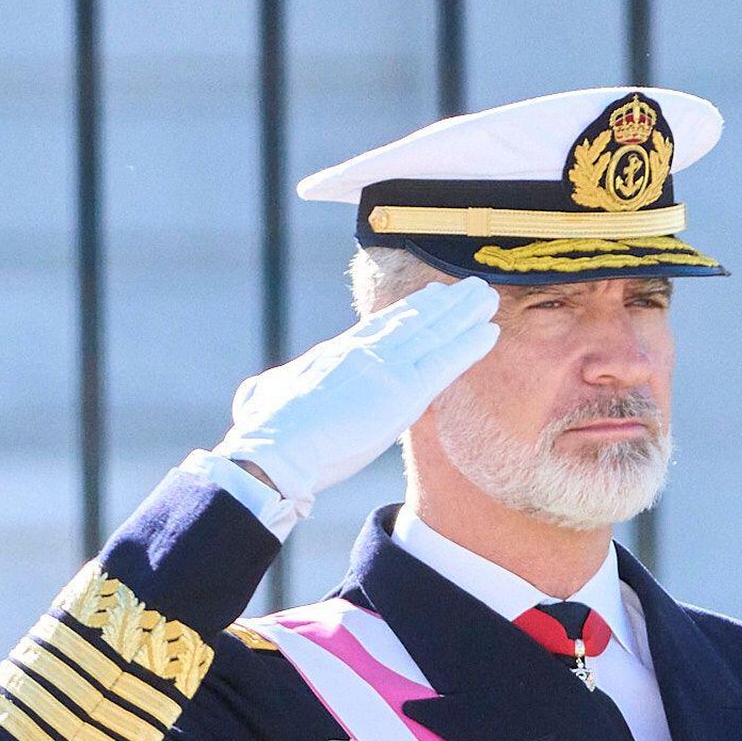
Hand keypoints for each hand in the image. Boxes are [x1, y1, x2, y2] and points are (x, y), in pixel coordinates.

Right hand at [212, 277, 499, 517]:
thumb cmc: (264, 432)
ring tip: (487, 298)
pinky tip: (489, 332)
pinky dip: (467, 346)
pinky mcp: (402, 392)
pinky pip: (444, 364)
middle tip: (469, 290)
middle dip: (443, 306)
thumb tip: (252, 397)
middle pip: (412, 322)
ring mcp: (384, 369)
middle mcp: (364, 353)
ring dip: (464, 316)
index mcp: (336, 354)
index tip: (431, 299)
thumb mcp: (262, 399)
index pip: (380, 328)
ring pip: (433, 335)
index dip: (410, 312)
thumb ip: (268, 391)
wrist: (275, 450)